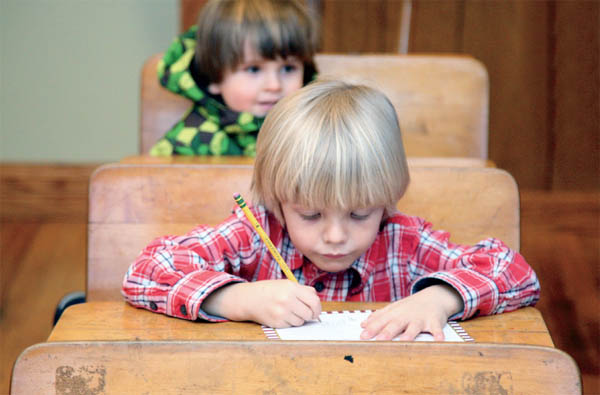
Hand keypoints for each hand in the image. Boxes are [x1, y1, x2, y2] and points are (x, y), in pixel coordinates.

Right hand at [202, 280, 321, 327]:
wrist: (249, 299)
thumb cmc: (270, 291)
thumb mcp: (286, 284)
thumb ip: (303, 290)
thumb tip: (316, 299)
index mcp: (292, 288)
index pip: (314, 301)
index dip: (318, 308)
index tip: (316, 311)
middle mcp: (287, 300)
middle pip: (309, 313)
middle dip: (309, 315)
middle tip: (305, 313)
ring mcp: (281, 312)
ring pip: (301, 321)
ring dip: (298, 319)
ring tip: (289, 312)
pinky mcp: (277, 323)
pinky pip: (291, 326)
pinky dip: (289, 323)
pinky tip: (281, 316)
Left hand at [359, 284, 462, 340]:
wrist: (433, 297)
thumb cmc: (410, 307)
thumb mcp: (393, 309)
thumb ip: (379, 317)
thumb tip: (363, 324)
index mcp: (395, 313)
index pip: (381, 321)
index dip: (372, 328)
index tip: (362, 336)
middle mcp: (406, 316)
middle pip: (395, 324)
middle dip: (387, 332)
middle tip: (378, 340)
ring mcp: (420, 318)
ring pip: (414, 327)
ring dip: (409, 335)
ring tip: (404, 342)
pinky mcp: (434, 321)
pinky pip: (436, 329)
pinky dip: (438, 334)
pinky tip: (439, 341)